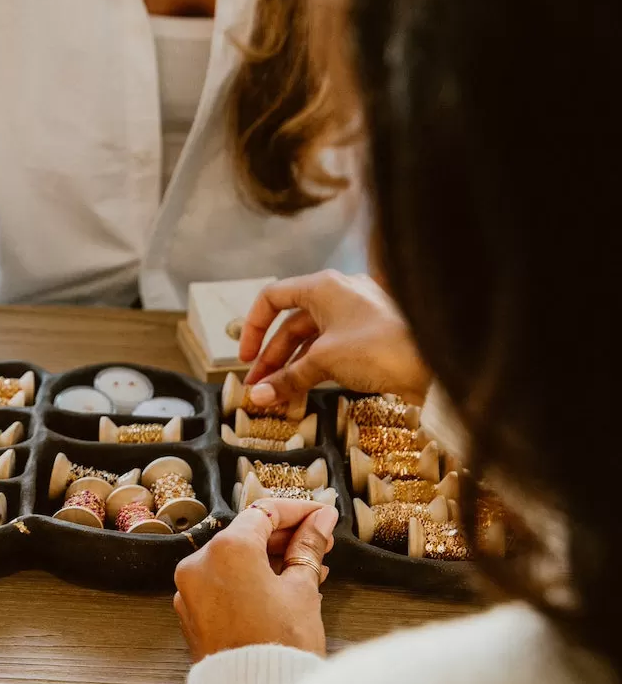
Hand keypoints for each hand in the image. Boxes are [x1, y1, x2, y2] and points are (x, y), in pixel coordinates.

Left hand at [173, 500, 338, 660]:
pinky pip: (222, 584)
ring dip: (269, 560)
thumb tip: (320, 521)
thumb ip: (309, 548)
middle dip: (285, 538)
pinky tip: (283, 588)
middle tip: (320, 543)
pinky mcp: (191, 613)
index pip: (264, 513)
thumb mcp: (303, 589)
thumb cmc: (282, 643)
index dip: (297, 512)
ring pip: (234, 561)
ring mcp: (190, 590)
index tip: (322, 516)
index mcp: (226, 548)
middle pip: (245, 535)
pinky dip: (250, 581)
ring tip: (310, 569)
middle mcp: (199, 563)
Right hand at [238, 271, 429, 408]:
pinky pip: (330, 352)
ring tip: (275, 396)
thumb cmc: (380, 347)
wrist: (437, 362)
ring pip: (311, 342)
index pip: (273, 297)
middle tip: (257, 387)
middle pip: (291, 325)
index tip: (245, 358)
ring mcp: (356, 318)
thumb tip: (256, 395)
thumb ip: (286, 378)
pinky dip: (313, 372)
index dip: (253, 327)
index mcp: (324, 286)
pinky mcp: (369, 340)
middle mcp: (339, 296)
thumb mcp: (324, 361)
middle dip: (271, 358)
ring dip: (290, 369)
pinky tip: (301, 393)